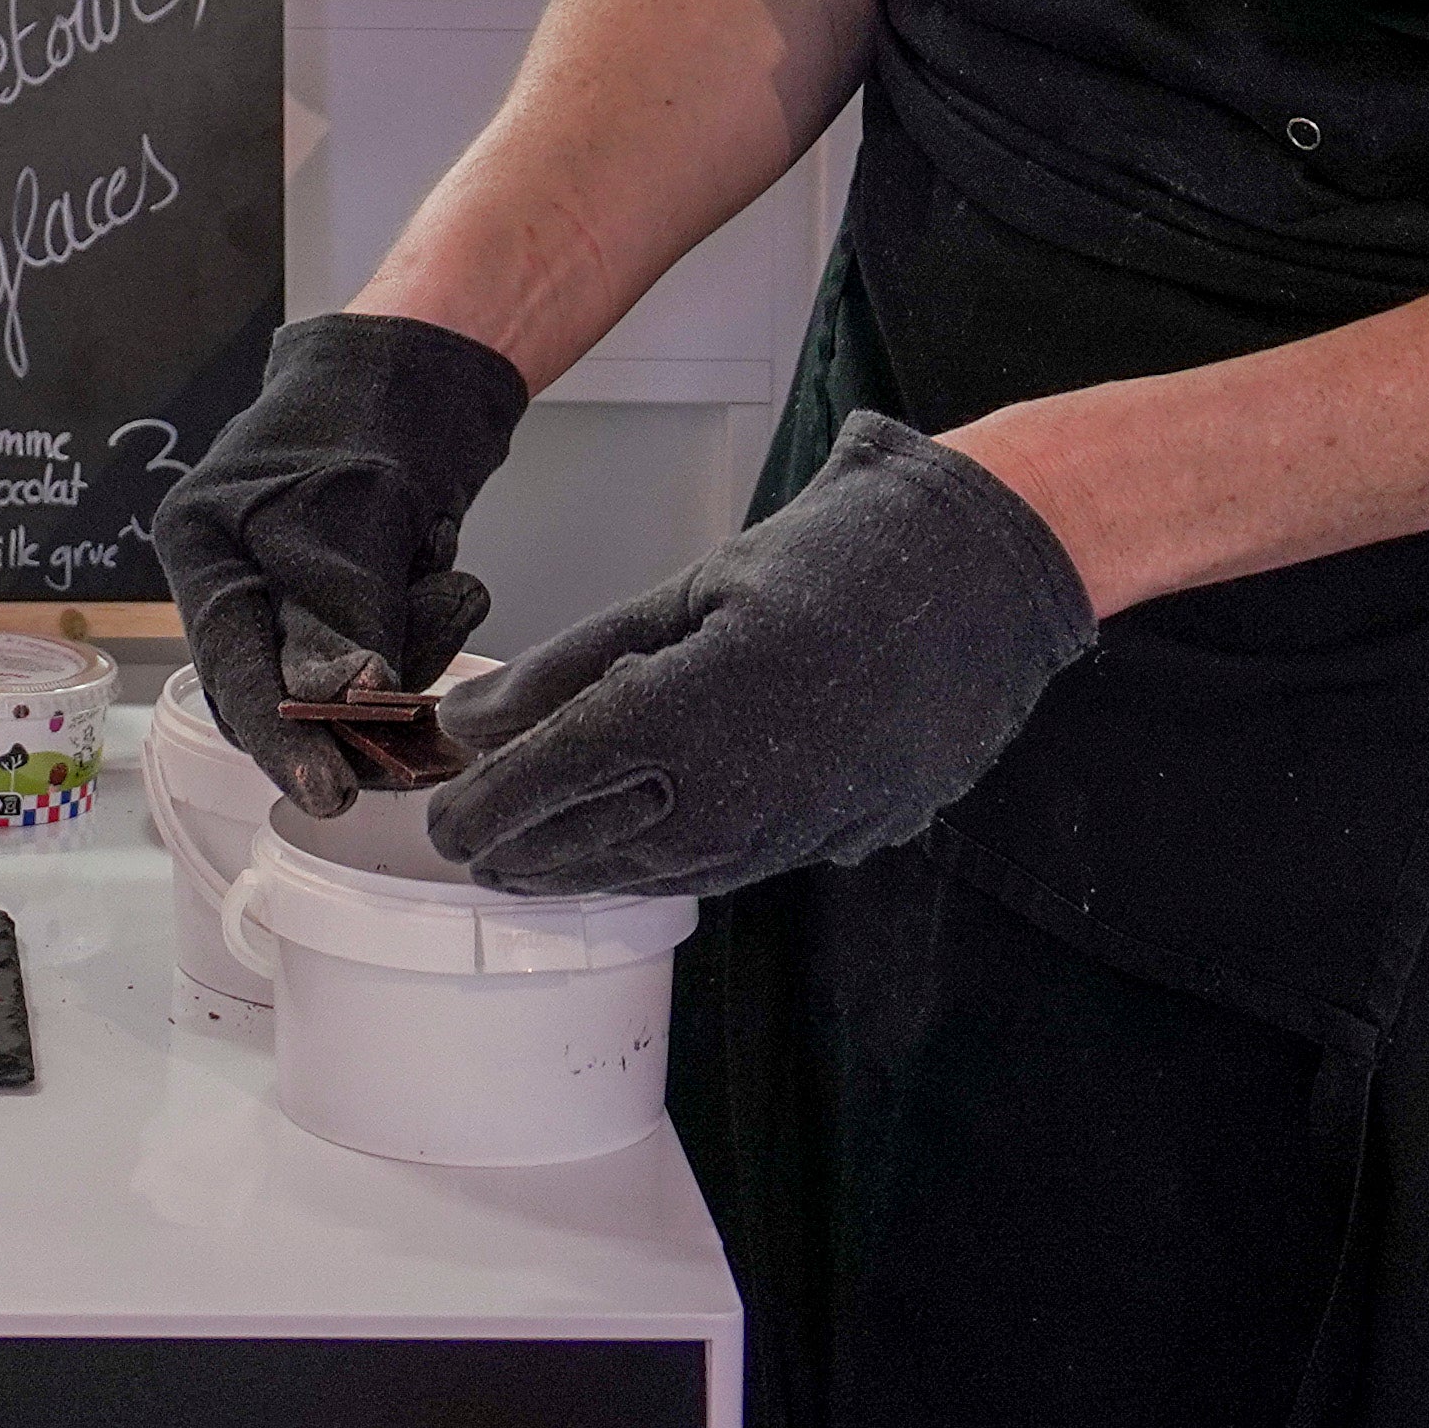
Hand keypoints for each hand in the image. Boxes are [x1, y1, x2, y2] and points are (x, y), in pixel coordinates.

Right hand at [156, 311, 529, 816]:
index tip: (331, 794)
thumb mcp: (350, 520)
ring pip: (335, 678)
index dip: (284, 740)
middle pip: (279, 688)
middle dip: (359, 709)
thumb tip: (343, 706)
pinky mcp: (336, 591)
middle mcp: (231, 575)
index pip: (232, 670)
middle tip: (424, 734)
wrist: (421, 365)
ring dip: (405, 654)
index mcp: (201, 547)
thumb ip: (341, 620)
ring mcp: (283, 585)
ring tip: (450, 588)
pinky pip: (371, 649)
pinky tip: (448, 583)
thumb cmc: (365, 419)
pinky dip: (416, 632)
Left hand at [422, 416, 1099, 900]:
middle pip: (600, 846)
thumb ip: (573, 663)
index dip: (490, 806)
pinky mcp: (844, 838)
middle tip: (470, 845)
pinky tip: (632, 850)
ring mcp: (802, 825)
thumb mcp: (689, 589)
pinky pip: (730, 868)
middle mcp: (748, 786)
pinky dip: (665, 864)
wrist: (988, 577)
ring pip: (664, 872)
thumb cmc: (840, 555)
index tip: (440, 819)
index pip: (560, 778)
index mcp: (700, 705)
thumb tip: (474, 720)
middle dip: (522, 850)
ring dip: (588, 869)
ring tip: (532, 858)